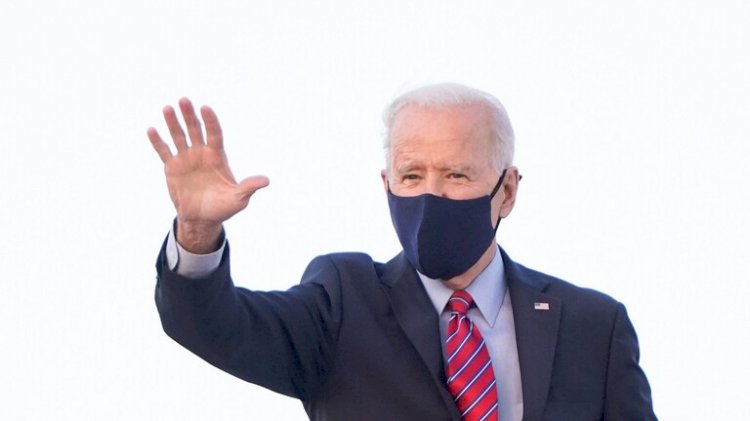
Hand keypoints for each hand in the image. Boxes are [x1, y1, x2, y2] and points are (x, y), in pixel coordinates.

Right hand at [148, 98, 268, 252]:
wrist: (202, 219)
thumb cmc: (223, 207)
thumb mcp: (239, 198)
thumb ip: (249, 187)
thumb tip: (266, 181)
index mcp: (217, 156)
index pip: (214, 133)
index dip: (210, 121)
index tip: (205, 108)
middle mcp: (201, 153)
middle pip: (195, 129)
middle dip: (190, 115)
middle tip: (184, 100)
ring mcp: (186, 159)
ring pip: (179, 136)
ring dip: (173, 123)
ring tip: (167, 109)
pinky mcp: (172, 167)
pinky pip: (164, 151)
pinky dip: (158, 141)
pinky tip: (152, 129)